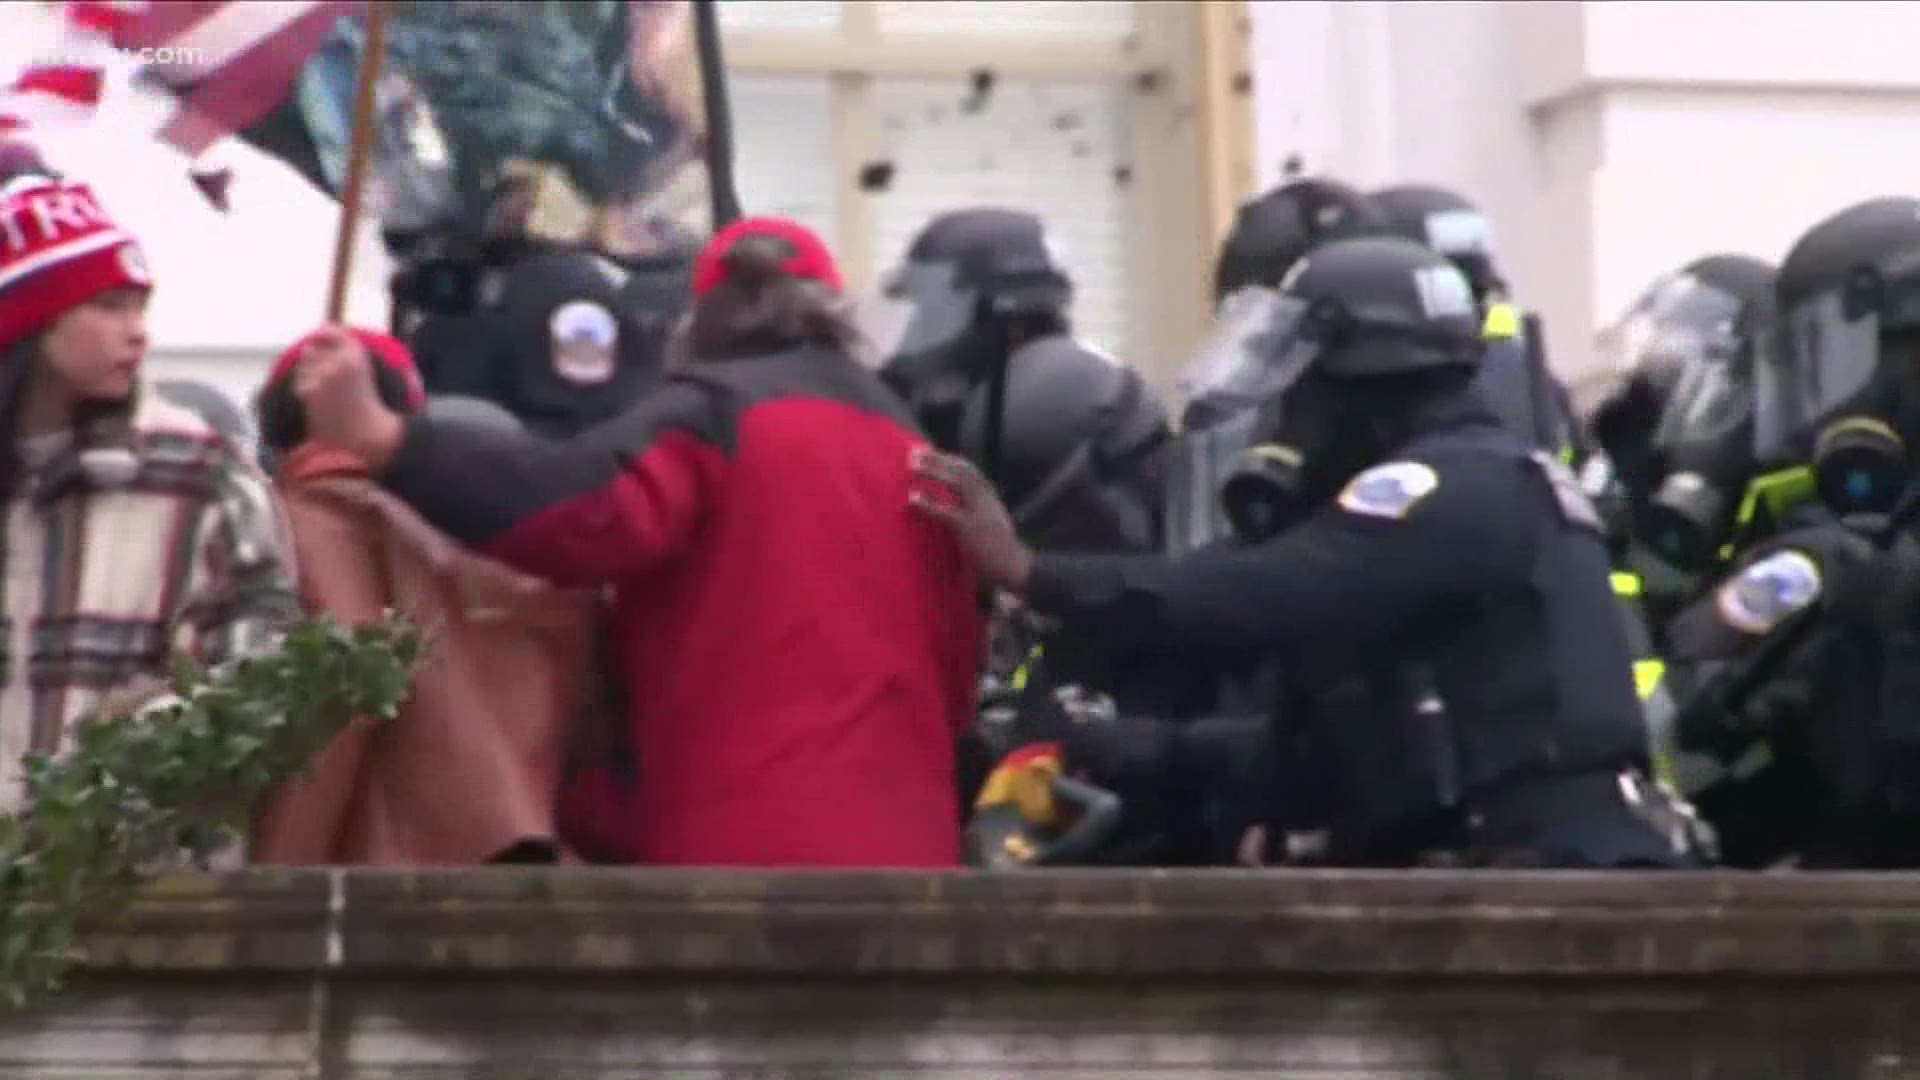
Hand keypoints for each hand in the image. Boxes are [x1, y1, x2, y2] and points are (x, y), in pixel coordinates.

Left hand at [291, 324, 405, 469]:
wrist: (366, 432)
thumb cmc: (365, 404)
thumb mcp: (360, 371)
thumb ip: (340, 353)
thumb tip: (305, 346)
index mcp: (357, 354)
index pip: (329, 331)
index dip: (321, 333)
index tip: (317, 339)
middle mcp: (341, 361)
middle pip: (311, 350)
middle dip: (313, 362)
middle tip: (327, 382)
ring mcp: (325, 374)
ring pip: (303, 367)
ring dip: (308, 377)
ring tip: (325, 394)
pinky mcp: (312, 390)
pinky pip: (299, 383)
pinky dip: (305, 392)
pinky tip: (320, 404)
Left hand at [908, 447, 1034, 593]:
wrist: (1016, 570)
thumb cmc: (1001, 554)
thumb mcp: (991, 528)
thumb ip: (976, 515)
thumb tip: (957, 509)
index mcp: (990, 500)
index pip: (970, 471)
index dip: (949, 460)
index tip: (930, 452)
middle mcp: (987, 500)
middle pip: (961, 470)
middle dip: (938, 459)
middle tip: (914, 452)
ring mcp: (980, 513)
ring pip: (956, 482)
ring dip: (933, 471)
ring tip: (911, 467)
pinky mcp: (970, 530)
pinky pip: (945, 512)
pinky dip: (927, 503)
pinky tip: (912, 498)